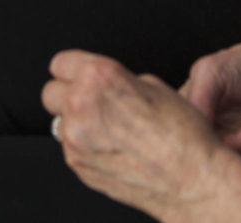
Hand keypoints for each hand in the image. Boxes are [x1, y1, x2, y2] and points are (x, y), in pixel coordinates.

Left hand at [42, 50, 230, 221]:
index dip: (75, 68)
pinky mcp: (77, 164)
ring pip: (60, 120)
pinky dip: (85, 143)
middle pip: (51, 91)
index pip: (61, 62)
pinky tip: (112, 146)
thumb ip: (117, 81)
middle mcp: (81, 106)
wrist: (189, 179)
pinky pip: (71, 145)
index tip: (81, 74)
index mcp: (100, 77)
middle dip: (69, 93)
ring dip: (77, 120)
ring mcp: (76, 139)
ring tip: (109, 127)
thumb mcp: (152, 85)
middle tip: (93, 100)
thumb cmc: (180, 134)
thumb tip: (105, 86)